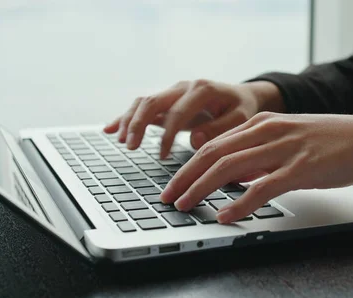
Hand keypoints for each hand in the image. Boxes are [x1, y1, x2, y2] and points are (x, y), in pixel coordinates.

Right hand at [103, 79, 283, 158]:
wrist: (241, 97)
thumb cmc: (242, 110)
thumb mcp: (240, 119)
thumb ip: (220, 129)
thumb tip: (194, 140)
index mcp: (202, 89)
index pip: (178, 111)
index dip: (167, 135)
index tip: (162, 156)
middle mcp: (184, 87)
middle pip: (153, 101)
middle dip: (138, 124)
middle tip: (129, 147)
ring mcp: (173, 92)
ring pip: (144, 102)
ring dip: (129, 120)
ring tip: (121, 141)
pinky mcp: (167, 101)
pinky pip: (142, 107)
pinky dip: (125, 117)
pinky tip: (109, 129)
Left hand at [160, 112, 352, 222]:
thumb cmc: (330, 142)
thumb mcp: (287, 140)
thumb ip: (259, 155)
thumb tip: (234, 177)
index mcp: (261, 124)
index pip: (213, 144)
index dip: (188, 166)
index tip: (173, 183)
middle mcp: (267, 131)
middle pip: (213, 154)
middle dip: (185, 177)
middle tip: (168, 197)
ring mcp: (284, 148)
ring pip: (230, 167)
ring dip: (202, 188)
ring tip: (185, 205)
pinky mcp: (301, 168)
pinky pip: (262, 187)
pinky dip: (239, 203)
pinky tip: (226, 215)